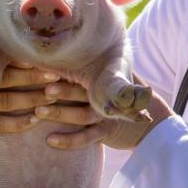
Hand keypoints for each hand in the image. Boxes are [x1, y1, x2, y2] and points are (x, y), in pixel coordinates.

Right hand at [0, 57, 58, 153]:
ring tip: (54, 96)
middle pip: (2, 75)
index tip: (44, 55)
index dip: (21, 56)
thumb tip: (36, 31)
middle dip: (31, 75)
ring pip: (3, 99)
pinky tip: (36, 119)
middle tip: (57, 74)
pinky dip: (19, 122)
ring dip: (31, 98)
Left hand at [34, 73, 174, 150]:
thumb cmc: (119, 90)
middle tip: (45, 89)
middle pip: (82, 90)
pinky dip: (69, 140)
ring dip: (60, 113)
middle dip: (63, 90)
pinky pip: (87, 137)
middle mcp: (106, 94)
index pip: (84, 70)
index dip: (64, 68)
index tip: (44, 66)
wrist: (148, 118)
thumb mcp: (108, 71)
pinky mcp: (106, 131)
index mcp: (104, 76)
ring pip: (82, 114)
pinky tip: (50, 140)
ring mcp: (107, 114)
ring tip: (38, 112)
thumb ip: (89, 65)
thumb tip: (51, 47)